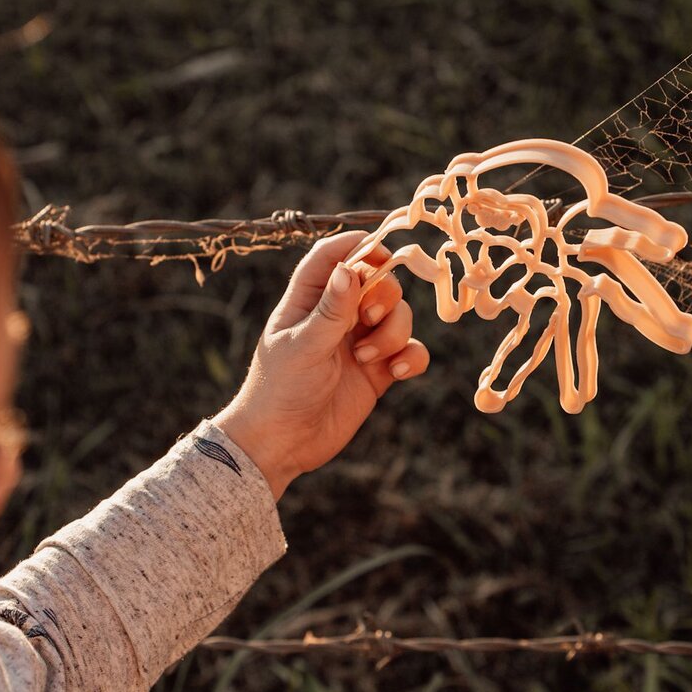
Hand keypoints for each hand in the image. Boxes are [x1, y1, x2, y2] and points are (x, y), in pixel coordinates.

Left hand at [212, 231, 429, 499]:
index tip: (382, 254)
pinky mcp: (377, 372)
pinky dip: (411, 357)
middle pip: (378, 282)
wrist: (282, 444)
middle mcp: (337, 317)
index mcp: (309, 300)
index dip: (359, 247)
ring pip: (399, 316)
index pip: (334, 256)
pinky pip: (410, 351)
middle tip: (368, 319)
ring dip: (393, 332)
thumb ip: (331, 309)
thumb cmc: (279, 390)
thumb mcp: (303, 346)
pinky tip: (397, 373)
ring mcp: (360, 343)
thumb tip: (349, 267)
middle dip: (385, 296)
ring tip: (367, 359)